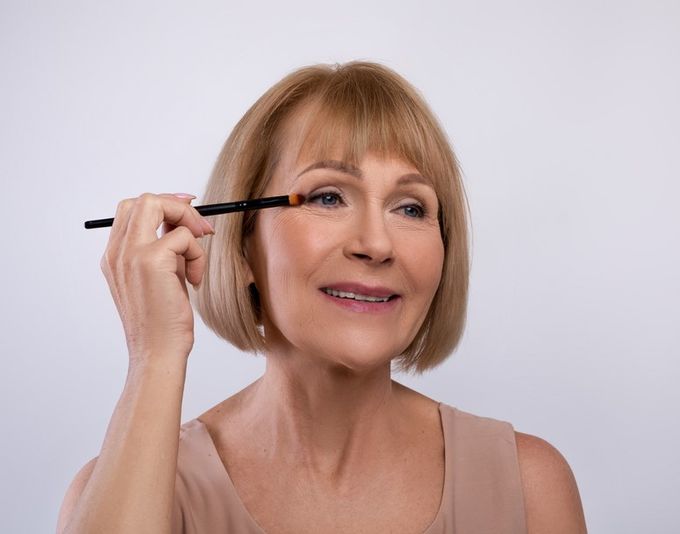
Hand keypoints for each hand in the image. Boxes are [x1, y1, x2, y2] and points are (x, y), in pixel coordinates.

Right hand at [99, 193, 213, 362]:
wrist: (157, 352)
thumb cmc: (162, 321)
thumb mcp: (161, 278)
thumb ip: (165, 250)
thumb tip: (185, 223)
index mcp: (114, 256)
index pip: (132, 209)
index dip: (164, 205)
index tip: (189, 216)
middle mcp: (117, 252)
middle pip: (143, 200)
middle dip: (177, 207)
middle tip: (200, 228)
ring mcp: (130, 254)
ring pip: (157, 205)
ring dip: (187, 225)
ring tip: (195, 260)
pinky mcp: (150, 261)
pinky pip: (183, 236)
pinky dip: (197, 255)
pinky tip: (194, 280)